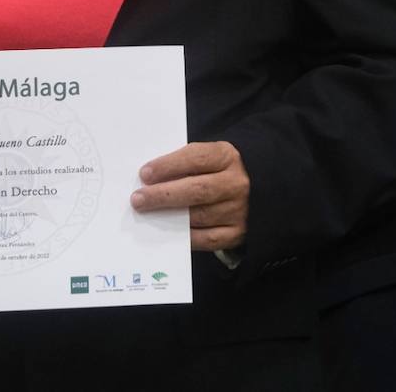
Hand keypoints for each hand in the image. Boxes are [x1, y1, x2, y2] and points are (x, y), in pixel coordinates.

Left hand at [130, 141, 249, 250]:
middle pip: (196, 190)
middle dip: (163, 195)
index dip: (168, 166)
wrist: (257, 188)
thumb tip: (149, 179)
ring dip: (170, 217)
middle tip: (138, 199)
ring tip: (148, 215)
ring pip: (200, 215)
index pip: (195, 158)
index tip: (145, 174)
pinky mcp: (238, 233)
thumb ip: (184, 163)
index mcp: (227, 156)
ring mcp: (239, 210)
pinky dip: (186, 237)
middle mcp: (236, 183)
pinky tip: (169, 231)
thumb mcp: (209, 156)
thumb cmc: (219, 170)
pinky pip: (208, 239)